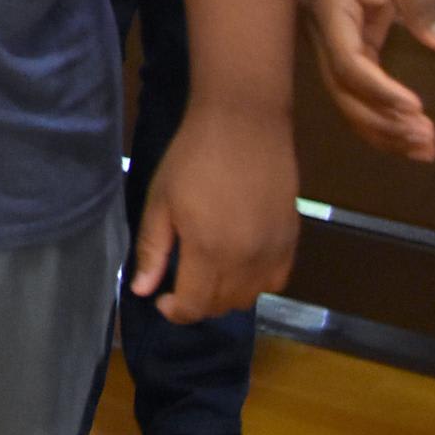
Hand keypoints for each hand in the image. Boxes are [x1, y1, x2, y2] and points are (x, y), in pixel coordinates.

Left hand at [132, 102, 297, 321]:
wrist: (242, 122)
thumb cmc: (192, 156)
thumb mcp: (160, 199)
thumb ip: (153, 249)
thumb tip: (142, 291)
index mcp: (208, 252)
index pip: (194, 307)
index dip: (175, 311)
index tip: (162, 299)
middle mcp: (246, 262)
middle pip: (222, 306)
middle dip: (198, 302)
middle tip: (182, 279)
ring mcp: (273, 252)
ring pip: (249, 297)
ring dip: (226, 295)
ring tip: (209, 270)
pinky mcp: (292, 240)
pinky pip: (276, 281)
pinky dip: (257, 283)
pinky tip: (241, 262)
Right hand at [309, 0, 434, 158]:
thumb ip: (421, 3)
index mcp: (331, 10)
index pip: (348, 63)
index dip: (380, 91)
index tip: (417, 107)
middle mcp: (325, 35)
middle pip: (343, 93)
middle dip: (383, 122)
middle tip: (427, 137)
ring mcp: (336, 46)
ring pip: (349, 102)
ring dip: (383, 130)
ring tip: (425, 148)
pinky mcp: (352, 52)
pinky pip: (361, 94)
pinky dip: (383, 118)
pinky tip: (410, 138)